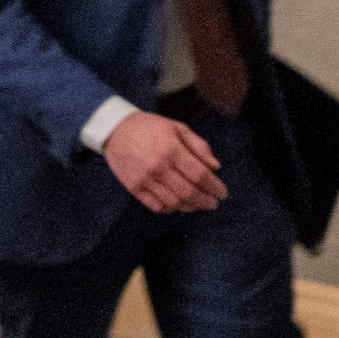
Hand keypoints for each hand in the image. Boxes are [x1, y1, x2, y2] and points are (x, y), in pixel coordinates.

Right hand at [102, 111, 225, 212]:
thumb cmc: (151, 128)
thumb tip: (216, 167)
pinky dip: (170, 209)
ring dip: (190, 207)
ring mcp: (144, 179)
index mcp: (172, 150)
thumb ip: (199, 146)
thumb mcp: (178, 128)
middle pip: (188, 192)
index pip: (199, 175)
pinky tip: (178, 205)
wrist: (116, 130)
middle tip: (214, 203)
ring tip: (198, 205)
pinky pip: (156, 206)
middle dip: (205, 201)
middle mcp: (158, 167)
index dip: (214, 186)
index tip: (222, 193)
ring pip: (173, 203)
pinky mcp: (133, 188)